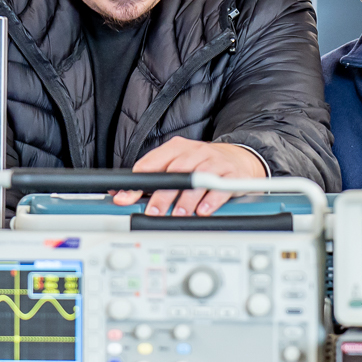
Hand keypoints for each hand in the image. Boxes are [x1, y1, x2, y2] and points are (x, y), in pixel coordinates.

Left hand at [111, 138, 265, 216]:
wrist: (238, 158)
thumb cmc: (201, 164)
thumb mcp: (177, 165)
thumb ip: (151, 179)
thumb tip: (122, 195)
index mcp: (177, 148)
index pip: (152, 163)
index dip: (137, 183)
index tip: (127, 198)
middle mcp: (195, 152)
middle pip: (175, 171)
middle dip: (163, 194)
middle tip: (154, 211)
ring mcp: (215, 162)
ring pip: (198, 178)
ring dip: (187, 199)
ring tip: (179, 213)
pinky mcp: (231, 174)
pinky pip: (220, 186)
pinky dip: (211, 200)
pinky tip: (203, 210)